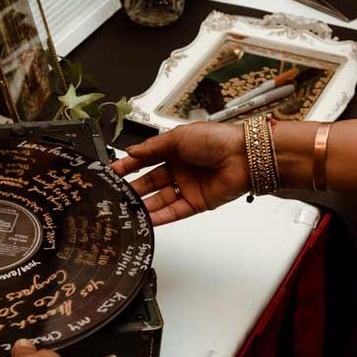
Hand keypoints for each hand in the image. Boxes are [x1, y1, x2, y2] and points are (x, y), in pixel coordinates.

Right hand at [111, 122, 249, 224]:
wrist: (243, 157)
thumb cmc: (217, 140)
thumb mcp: (178, 137)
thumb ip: (152, 147)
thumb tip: (131, 152)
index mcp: (175, 149)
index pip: (146, 160)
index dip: (129, 166)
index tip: (113, 172)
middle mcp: (180, 169)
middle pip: (151, 182)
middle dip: (133, 188)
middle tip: (116, 194)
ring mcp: (187, 187)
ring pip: (160, 199)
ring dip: (144, 205)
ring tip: (127, 209)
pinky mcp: (196, 203)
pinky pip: (174, 212)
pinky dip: (160, 217)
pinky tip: (146, 219)